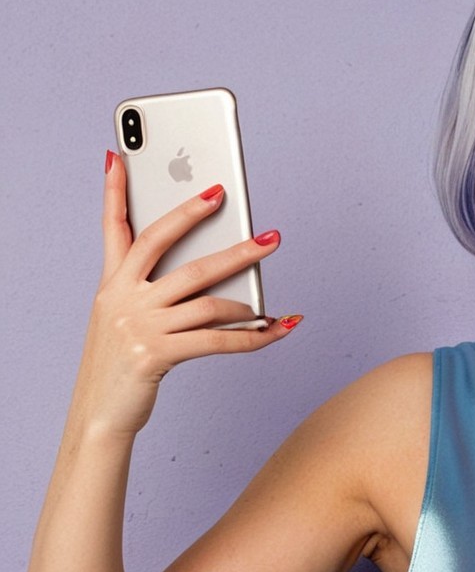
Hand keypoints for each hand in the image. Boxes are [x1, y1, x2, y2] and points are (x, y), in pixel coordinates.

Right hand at [74, 152, 300, 437]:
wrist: (100, 415)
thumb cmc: (121, 362)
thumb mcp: (123, 317)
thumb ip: (150, 286)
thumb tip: (207, 262)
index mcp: (111, 283)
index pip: (114, 227)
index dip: (115, 190)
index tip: (119, 155)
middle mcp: (122, 297)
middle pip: (173, 249)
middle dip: (218, 235)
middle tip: (263, 229)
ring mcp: (139, 325)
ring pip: (206, 298)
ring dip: (247, 299)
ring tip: (272, 301)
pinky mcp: (156, 354)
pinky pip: (217, 340)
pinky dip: (253, 337)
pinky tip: (276, 331)